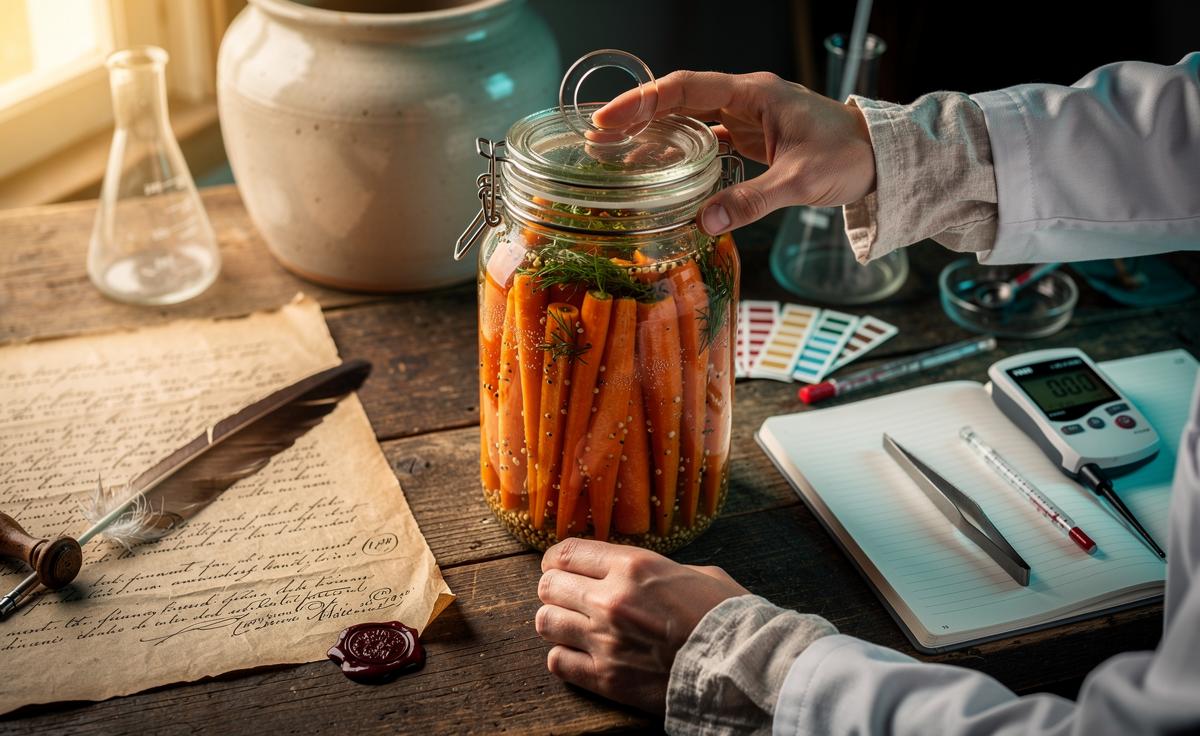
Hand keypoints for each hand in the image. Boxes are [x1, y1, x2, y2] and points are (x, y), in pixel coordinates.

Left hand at [536, 537, 749, 713]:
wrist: (741, 667)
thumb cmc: (727, 617)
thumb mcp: (697, 573)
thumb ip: (659, 571)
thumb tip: (644, 575)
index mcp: (633, 566)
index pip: (567, 553)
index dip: (557, 559)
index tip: (559, 566)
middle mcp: (610, 599)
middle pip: (548, 586)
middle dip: (555, 589)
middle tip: (567, 596)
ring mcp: (604, 640)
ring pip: (546, 622)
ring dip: (556, 621)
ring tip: (571, 625)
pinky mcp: (606, 678)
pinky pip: (557, 662)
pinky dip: (564, 657)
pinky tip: (579, 654)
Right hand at [594, 71, 875, 234]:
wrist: (879, 160)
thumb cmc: (849, 158)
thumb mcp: (801, 182)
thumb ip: (754, 201)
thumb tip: (706, 221)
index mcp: (755, 94)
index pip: (686, 89)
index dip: (643, 103)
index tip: (608, 119)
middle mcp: (746, 99)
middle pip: (679, 99)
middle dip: (637, 116)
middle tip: (596, 138)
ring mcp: (748, 117)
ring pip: (688, 118)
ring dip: (654, 132)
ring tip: (616, 152)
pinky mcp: (751, 138)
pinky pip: (705, 137)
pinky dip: (679, 150)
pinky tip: (658, 168)